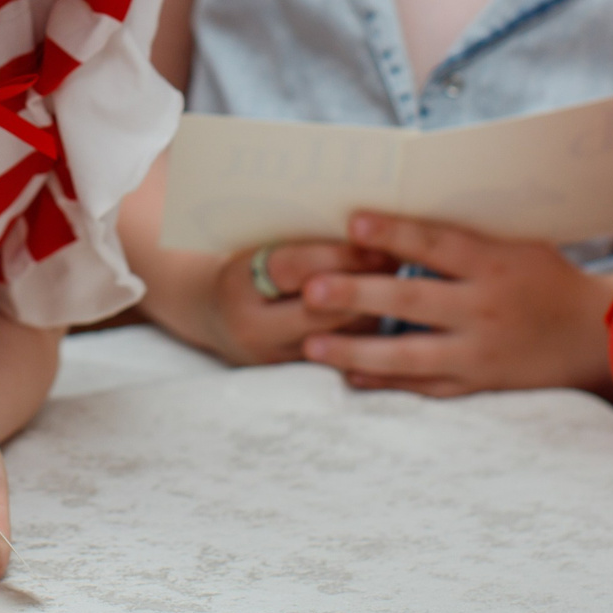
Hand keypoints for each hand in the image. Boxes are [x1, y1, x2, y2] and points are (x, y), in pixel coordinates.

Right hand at [204, 239, 385, 364]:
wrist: (210, 315)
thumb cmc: (245, 270)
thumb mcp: (259, 249)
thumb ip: (303, 246)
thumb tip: (368, 233)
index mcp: (239, 285)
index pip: (295, 269)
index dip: (340, 256)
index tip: (379, 244)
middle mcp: (251, 328)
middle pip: (320, 311)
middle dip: (365, 288)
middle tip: (403, 269)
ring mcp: (270, 359)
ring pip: (336, 340)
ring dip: (372, 314)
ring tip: (402, 290)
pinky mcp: (290, 378)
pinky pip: (338, 360)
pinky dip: (365, 338)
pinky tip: (388, 319)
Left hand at [297, 216, 612, 394]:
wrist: (592, 337)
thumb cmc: (542, 275)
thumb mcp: (515, 242)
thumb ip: (462, 232)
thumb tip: (401, 198)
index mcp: (495, 264)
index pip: (438, 245)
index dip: (395, 233)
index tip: (352, 222)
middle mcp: (486, 309)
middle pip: (412, 302)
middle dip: (358, 296)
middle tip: (310, 290)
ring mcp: (480, 352)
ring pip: (410, 355)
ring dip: (357, 349)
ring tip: (311, 344)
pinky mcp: (478, 385)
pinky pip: (425, 387)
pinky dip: (385, 382)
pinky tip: (347, 375)